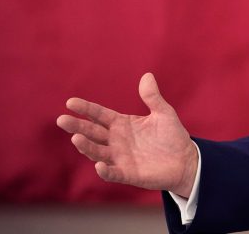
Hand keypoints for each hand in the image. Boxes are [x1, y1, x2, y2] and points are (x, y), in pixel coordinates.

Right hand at [56, 72, 197, 196]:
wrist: (185, 160)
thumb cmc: (172, 136)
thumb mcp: (163, 113)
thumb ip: (152, 97)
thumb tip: (147, 75)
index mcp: (122, 124)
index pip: (99, 115)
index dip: (86, 109)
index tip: (70, 102)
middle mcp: (116, 141)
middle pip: (92, 132)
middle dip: (77, 126)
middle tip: (62, 119)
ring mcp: (120, 158)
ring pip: (97, 152)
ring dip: (86, 146)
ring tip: (76, 138)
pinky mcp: (128, 174)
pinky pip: (113, 173)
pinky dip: (105, 170)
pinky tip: (99, 164)